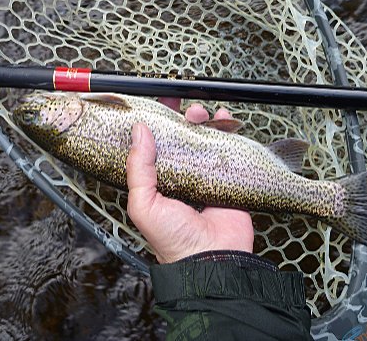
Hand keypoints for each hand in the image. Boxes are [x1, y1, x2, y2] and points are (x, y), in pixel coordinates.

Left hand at [126, 99, 253, 263]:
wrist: (213, 260)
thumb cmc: (174, 240)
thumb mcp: (144, 204)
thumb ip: (138, 168)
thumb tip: (139, 132)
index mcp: (158, 183)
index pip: (154, 147)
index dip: (155, 126)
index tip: (156, 107)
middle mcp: (181, 177)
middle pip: (180, 140)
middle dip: (180, 119)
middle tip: (180, 107)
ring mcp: (205, 176)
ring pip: (204, 140)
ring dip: (203, 121)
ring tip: (201, 113)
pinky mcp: (228, 178)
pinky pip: (228, 148)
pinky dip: (228, 131)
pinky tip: (224, 120)